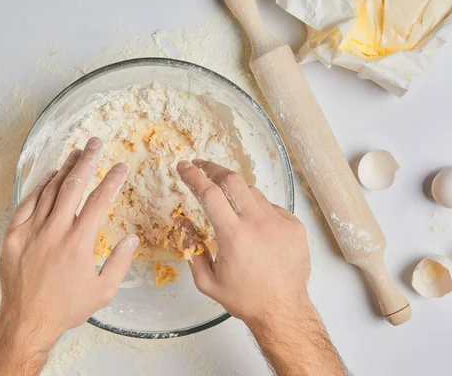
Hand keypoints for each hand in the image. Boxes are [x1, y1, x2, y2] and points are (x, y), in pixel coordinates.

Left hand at [0, 137, 138, 375]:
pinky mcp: (13, 235)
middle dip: (87, 161)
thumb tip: (132, 238)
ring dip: (65, 169)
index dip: (112, 180)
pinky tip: (51, 175)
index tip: (121, 167)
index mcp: (79, 243)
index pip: (100, 201)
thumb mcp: (103, 292)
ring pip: (50, 190)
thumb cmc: (66, 308)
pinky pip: (27, 203)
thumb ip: (120, 263)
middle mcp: (55, 231)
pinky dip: (40, 186)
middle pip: (73, 186)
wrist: (26, 321)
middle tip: (96, 143)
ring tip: (77, 153)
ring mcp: (31, 231)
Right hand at [177, 159, 309, 321]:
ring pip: (252, 192)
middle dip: (214, 169)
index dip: (194, 176)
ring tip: (229, 205)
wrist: (283, 310)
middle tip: (203, 167)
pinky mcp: (294, 226)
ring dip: (236, 192)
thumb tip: (183, 223)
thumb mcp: (207, 281)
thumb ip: (192, 249)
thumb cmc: (243, 298)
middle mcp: (258, 223)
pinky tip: (254, 227)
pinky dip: (257, 210)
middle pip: (233, 179)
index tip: (184, 166)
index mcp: (234, 235)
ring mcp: (280, 222)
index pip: (210, 193)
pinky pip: (271, 207)